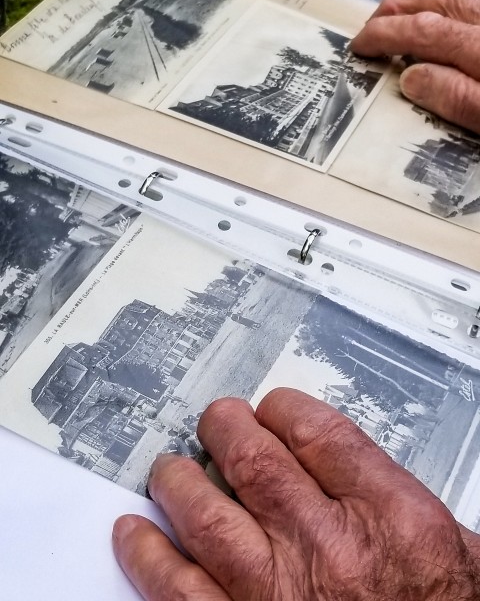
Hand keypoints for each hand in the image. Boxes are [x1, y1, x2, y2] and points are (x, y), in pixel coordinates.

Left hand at [112, 388, 479, 599]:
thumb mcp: (445, 543)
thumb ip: (382, 487)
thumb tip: (326, 448)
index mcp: (390, 518)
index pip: (316, 431)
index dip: (282, 409)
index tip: (271, 410)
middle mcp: (330, 552)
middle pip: (253, 460)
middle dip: (224, 429)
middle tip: (216, 424)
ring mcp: (277, 595)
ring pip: (204, 513)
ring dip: (177, 482)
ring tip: (169, 471)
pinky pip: (177, 590)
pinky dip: (148, 556)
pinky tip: (135, 534)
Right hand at [350, 0, 479, 133]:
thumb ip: (455, 97)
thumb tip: (409, 79)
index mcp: (479, 49)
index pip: (421, 31)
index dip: (384, 35)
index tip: (359, 46)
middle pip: (438, 2)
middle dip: (396, 10)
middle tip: (370, 29)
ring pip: (456, 0)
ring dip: (420, 6)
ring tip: (397, 21)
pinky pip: (472, 9)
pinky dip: (445, 12)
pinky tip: (439, 28)